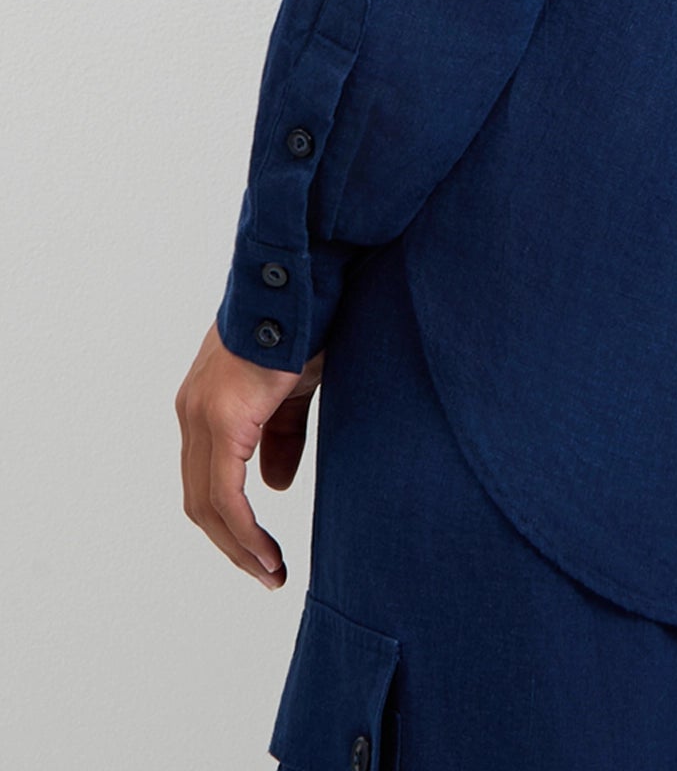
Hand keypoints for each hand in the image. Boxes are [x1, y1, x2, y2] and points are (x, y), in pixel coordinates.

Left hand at [175, 319, 324, 585]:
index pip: (207, 481)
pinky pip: (226, 493)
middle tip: (267, 574)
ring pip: (208, 504)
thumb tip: (274, 486)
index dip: (232, 524)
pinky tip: (267, 552)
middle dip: (233, 545)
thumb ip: (281, 436)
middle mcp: (194, 412)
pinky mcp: (223, 418)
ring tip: (271, 572)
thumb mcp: (293, 389)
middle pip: (200, 501)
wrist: (307, 277)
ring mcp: (202, 415)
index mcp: (208, 404)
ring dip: (239, 546)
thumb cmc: (307, 322)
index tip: (263, 554)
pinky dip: (244, 530)